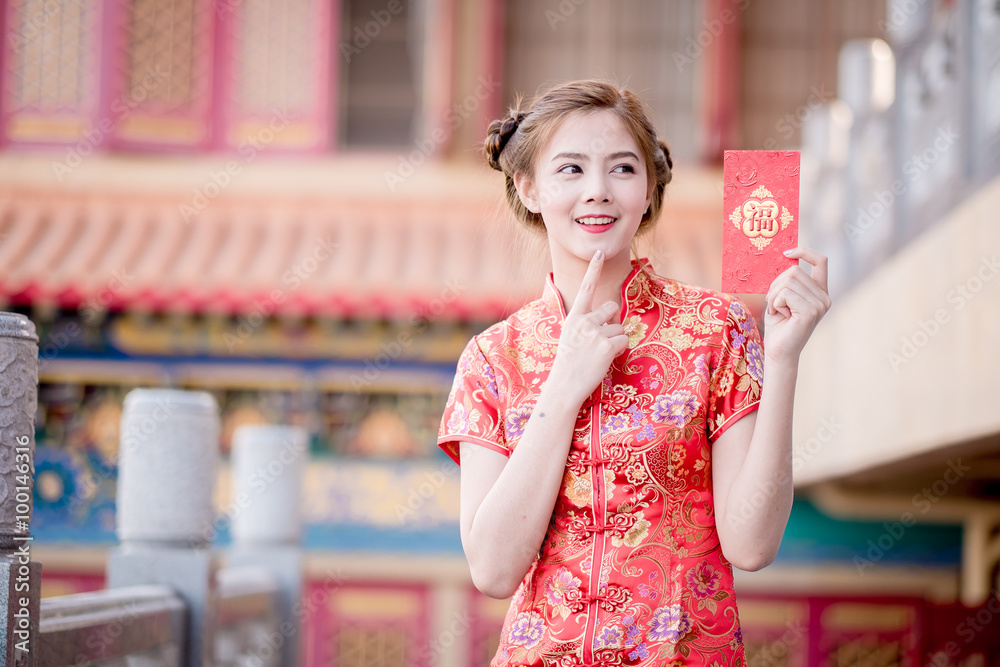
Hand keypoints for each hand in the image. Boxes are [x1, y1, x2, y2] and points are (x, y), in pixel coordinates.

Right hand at [548, 251, 629, 404]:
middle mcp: (584, 321)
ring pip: (620, 327)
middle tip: (598, 341)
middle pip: (612, 308)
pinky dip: (619, 351)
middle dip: (612, 322)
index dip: (593, 269)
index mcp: (574, 317)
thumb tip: (610, 316)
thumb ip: (586, 323)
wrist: (564, 386)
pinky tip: (604, 359)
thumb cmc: (569, 362)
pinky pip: (624, 341)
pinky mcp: (607, 346)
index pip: (586, 288)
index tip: (599, 251)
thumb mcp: (571, 336)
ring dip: (615, 340)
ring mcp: (596, 333)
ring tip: (598, 354)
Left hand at [762, 247, 831, 365]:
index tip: (787, 252)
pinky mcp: (810, 312)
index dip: (805, 251)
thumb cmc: (778, 325)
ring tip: (777, 310)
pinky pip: (785, 294)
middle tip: (773, 302)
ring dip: (774, 295)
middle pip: (794, 271)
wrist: (778, 351)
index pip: (820, 261)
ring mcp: (820, 305)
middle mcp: (824, 297)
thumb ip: (787, 280)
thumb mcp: (782, 297)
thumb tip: (785, 256)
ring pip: (788, 281)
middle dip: (776, 285)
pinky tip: (780, 315)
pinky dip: (775, 302)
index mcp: (819, 291)